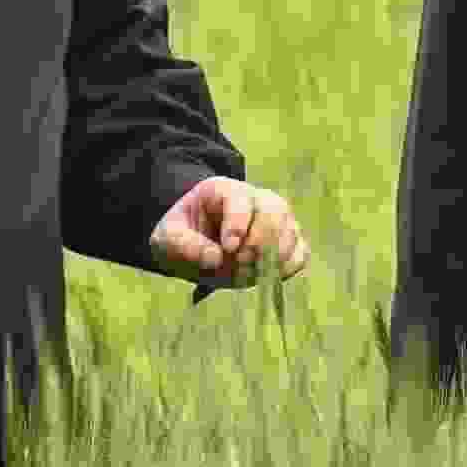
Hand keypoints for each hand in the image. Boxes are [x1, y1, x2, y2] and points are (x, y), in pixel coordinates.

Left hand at [149, 175, 311, 290]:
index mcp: (223, 191)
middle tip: (240, 262)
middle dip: (261, 240)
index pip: (241, 199)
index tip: (228, 249)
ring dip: (273, 258)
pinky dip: (287, 268)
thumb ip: (182, 245)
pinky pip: (300, 254)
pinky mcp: (284, 245)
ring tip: (245, 272)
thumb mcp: (166, 238)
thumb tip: (215, 258)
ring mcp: (274, 221)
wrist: (192, 247)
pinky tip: (265, 275)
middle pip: (275, 209)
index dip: (238, 224)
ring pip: (291, 230)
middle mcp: (255, 200)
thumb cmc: (180, 236)